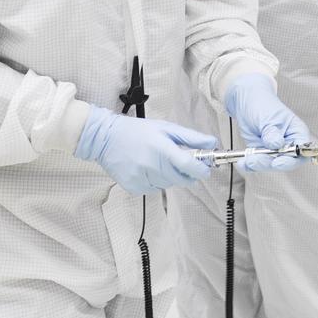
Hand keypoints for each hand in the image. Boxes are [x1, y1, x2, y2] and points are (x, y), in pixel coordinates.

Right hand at [74, 106, 215, 193]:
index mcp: (161, 148)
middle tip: (182, 161)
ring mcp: (141, 178)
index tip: (206, 169)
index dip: (201, 170)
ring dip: (170, 176)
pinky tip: (148, 168)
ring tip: (159, 161)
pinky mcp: (133, 187)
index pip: (187, 165)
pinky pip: (155, 189)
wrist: (105, 139)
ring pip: (168, 184)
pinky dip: (157, 181)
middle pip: (181, 179)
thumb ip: (191, 137)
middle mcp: (151, 165)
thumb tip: (212, 144)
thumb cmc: (138, 131)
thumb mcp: (166, 128)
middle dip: (187, 173)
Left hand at [225, 73, 313, 172]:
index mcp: (297, 132)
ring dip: (257, 165)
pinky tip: (242, 163)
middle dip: (269, 163)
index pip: (302, 151)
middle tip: (255, 160)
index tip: (278, 161)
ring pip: (270, 165)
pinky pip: (258, 165)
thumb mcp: (267, 117)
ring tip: (246, 159)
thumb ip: (272, 132)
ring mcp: (275, 150)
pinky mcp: (262, 154)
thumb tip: (277, 144)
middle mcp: (288, 144)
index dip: (292, 159)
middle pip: (286, 162)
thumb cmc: (262, 104)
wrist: (247, 102)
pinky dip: (249, 166)